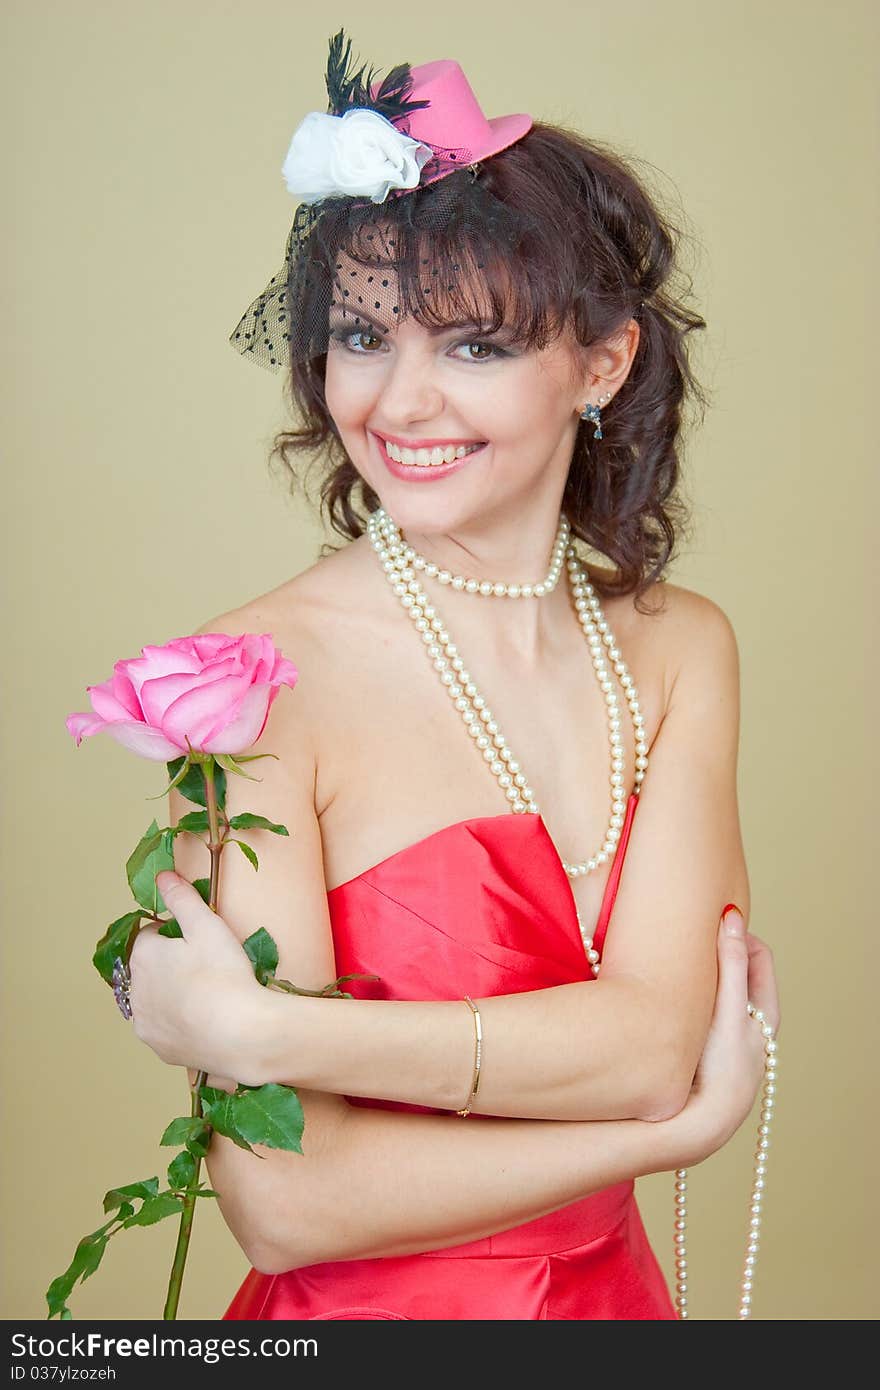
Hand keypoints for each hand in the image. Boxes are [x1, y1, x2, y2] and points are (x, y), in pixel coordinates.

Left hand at [128, 871, 267, 1085]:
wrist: (241, 1033)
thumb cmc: (224, 974)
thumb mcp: (207, 925)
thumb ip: (182, 898)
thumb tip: (162, 876)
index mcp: (143, 956)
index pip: (149, 935)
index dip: (173, 934)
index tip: (197, 941)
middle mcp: (135, 990)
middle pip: (149, 968)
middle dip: (168, 964)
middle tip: (205, 966)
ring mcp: (145, 1023)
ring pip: (153, 999)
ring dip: (169, 994)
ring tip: (205, 995)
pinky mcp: (159, 1048)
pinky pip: (163, 1028)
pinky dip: (176, 1023)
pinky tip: (201, 1020)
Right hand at [660, 909, 779, 1168]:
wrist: (697, 1124)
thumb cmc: (719, 1068)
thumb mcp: (729, 1011)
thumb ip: (732, 965)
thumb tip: (732, 921)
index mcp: (766, 1012)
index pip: (759, 954)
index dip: (737, 933)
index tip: (708, 924)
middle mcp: (750, 1024)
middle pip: (739, 972)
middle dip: (717, 951)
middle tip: (688, 938)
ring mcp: (726, 1038)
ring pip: (717, 992)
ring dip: (700, 974)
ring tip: (674, 964)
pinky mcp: (705, 1050)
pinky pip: (698, 1012)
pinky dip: (687, 997)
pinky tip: (665, 998)